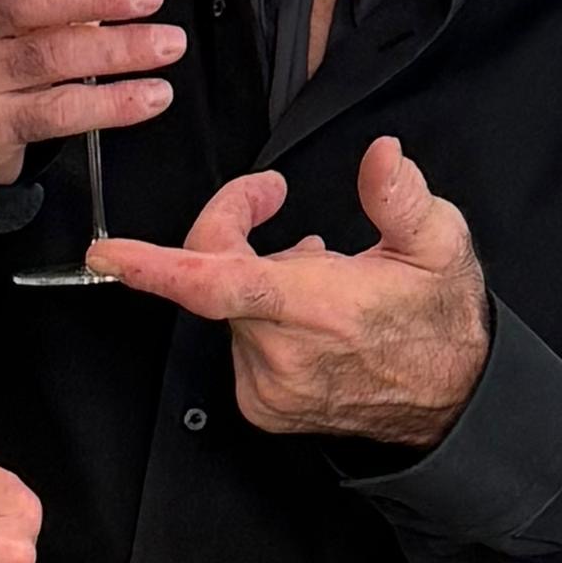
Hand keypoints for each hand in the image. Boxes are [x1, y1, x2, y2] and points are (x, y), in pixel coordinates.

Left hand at [85, 134, 491, 448]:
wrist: (452, 401)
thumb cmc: (442, 319)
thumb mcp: (439, 245)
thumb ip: (400, 198)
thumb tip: (380, 156)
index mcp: (314, 308)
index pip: (214, 282)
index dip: (154, 267)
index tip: (108, 254)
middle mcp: (281, 354)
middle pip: (214, 276)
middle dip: (234, 226)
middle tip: (271, 196)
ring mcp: (268, 387)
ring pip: (227, 309)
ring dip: (255, 277)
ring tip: (317, 273)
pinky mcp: (263, 407)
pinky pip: (238, 343)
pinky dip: (259, 318)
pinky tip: (307, 316)